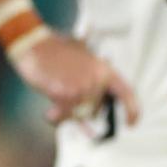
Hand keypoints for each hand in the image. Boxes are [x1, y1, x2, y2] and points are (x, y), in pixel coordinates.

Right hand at [11, 30, 138, 126]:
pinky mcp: (64, 94)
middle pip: (95, 110)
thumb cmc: (56, 53)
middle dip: (81, 109)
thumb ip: (92, 86)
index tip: (131, 123)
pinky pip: (63, 116)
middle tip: (66, 96)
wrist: (33, 43)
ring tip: (55, 96)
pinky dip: (56, 116)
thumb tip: (94, 118)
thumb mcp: (81, 61)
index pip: (127, 93)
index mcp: (104, 69)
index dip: (133, 110)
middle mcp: (96, 79)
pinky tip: (50, 109)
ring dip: (66, 112)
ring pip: (78, 115)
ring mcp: (80, 87)